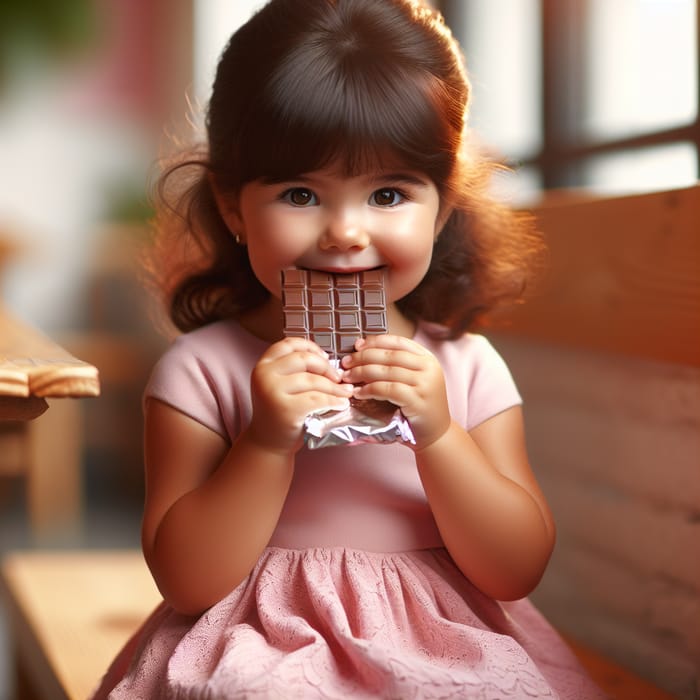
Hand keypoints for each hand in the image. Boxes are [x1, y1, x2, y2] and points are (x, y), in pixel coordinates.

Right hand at [248, 337, 352, 452]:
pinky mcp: (286, 409)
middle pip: (304, 359)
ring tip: (346, 392)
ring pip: (313, 380)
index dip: (311, 347)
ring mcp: (273, 391)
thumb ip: (295, 370)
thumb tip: (328, 360)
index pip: (289, 344)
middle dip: (326, 367)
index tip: (325, 357)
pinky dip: (333, 400)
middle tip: (339, 378)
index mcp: (263, 364)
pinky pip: (317, 399)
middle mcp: (264, 374)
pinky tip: (341, 404)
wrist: (268, 443)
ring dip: (335, 386)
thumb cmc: (279, 411)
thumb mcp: (280, 384)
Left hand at [340, 335, 450, 449]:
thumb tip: (362, 351)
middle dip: (364, 357)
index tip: (357, 345)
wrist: (436, 433)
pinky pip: (388, 390)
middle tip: (346, 363)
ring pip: (387, 371)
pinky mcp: (418, 400)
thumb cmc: (418, 405)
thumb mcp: (412, 379)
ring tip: (348, 378)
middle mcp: (429, 367)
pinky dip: (369, 390)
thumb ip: (395, 366)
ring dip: (362, 373)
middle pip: (390, 355)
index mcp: (427, 358)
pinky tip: (358, 393)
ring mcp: (425, 384)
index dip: (375, 341)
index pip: (398, 341)